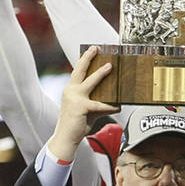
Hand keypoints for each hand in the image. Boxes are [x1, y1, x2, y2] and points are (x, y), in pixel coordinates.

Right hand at [49, 46, 118, 160]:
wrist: (65, 138)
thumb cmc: (76, 123)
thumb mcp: (85, 109)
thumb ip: (96, 101)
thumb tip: (116, 101)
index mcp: (70, 89)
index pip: (77, 71)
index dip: (84, 60)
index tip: (90, 50)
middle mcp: (70, 91)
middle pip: (79, 70)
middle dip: (88, 58)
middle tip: (96, 48)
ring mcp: (75, 98)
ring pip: (90, 82)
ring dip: (100, 74)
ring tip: (110, 67)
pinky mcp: (82, 107)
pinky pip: (101, 105)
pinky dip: (111, 106)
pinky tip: (119, 106)